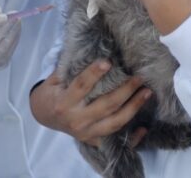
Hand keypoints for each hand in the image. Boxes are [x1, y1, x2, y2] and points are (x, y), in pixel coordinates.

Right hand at [30, 60, 150, 146]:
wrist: (43, 115)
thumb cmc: (51, 92)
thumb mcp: (54, 79)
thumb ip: (71, 68)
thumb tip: (92, 50)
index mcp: (64, 102)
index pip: (81, 86)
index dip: (94, 74)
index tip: (108, 61)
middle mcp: (76, 120)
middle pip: (105, 105)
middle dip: (125, 90)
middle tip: (139, 77)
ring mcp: (86, 133)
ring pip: (114, 122)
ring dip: (133, 107)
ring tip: (147, 93)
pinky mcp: (93, 140)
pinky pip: (115, 140)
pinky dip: (131, 138)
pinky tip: (143, 129)